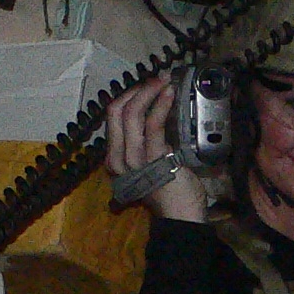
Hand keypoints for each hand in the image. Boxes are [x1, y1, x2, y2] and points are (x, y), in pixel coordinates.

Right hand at [105, 75, 206, 221]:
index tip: (146, 84)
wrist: (180, 215)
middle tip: (157, 77)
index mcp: (114, 157)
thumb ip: (146, 142)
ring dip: (149, 92)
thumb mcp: (150, 163)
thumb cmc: (170, 189)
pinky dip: (160, 104)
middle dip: (137, 89)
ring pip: (131, 114)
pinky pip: (152, 124)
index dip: (128, 95)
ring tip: (164, 80)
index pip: (112, 117)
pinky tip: (169, 93)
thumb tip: (155, 112)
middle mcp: (117, 157)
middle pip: (117, 111)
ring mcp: (133, 158)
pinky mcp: (152, 157)